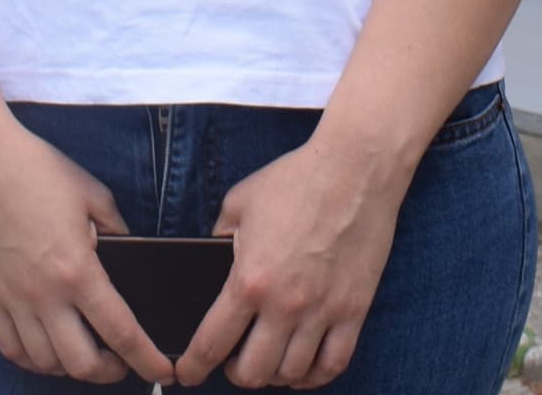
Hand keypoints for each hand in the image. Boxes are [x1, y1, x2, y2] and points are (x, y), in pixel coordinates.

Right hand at [0, 111, 179, 382]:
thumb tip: (129, 251)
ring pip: (45, 362)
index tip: (162, 371)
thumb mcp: (92, 193)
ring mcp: (11, 298)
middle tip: (122, 362)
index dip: (146, 358)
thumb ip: (117, 228)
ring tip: (86, 353)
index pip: (121, 331)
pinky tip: (46, 349)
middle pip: (81, 363)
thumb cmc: (34, 168)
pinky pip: (9, 347)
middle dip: (110, 373)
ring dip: (71, 367)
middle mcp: (44, 294)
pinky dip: (32, 359)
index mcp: (77, 268)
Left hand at [175, 127, 408, 386]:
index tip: (187, 374)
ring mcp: (323, 311)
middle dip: (235, 375)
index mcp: (249, 279)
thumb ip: (219, 237)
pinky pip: (334, 364)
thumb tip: (211, 258)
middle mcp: (285, 304)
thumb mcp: (239, 202)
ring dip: (275, 375)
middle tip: (232, 364)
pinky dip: (315, 376)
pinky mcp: (354, 310)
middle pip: (254, 372)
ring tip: (269, 362)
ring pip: (293, 373)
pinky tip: (305, 367)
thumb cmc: (296, 179)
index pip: (212, 342)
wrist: (355, 168)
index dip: (193, 366)